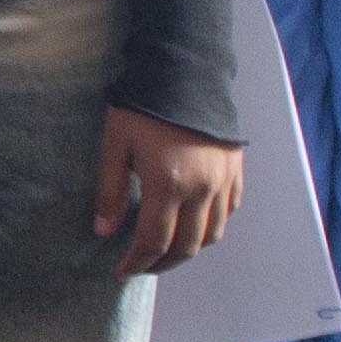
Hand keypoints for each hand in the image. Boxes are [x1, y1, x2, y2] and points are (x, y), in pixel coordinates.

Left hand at [94, 107, 245, 276]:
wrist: (186, 71)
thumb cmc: (144, 106)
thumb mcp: (116, 146)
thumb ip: (111, 192)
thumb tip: (104, 230)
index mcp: (168, 184)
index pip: (154, 242)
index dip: (137, 262)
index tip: (122, 270)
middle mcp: (202, 189)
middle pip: (187, 246)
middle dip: (162, 263)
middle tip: (143, 265)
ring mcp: (223, 180)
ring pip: (213, 234)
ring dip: (189, 249)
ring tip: (167, 250)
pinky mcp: (236, 170)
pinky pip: (229, 211)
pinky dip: (212, 226)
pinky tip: (194, 224)